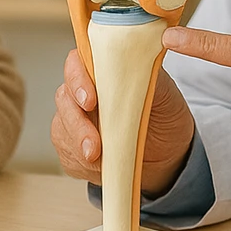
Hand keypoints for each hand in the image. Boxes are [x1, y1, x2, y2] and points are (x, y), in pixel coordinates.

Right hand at [50, 48, 196, 195]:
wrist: (168, 152)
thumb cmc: (164, 114)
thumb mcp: (164, 92)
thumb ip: (146, 76)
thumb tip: (137, 64)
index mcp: (101, 70)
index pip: (76, 65)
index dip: (78, 80)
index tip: (91, 102)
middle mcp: (83, 91)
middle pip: (65, 99)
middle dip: (77, 123)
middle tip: (93, 145)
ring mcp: (74, 118)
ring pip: (62, 127)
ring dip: (77, 146)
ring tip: (96, 159)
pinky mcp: (72, 145)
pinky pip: (66, 152)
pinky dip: (79, 162)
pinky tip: (96, 166)